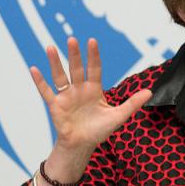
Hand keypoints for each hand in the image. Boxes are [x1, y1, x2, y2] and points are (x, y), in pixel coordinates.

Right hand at [30, 37, 151, 178]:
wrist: (83, 145)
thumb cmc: (99, 130)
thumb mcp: (118, 116)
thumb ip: (132, 103)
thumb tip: (150, 92)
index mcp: (94, 90)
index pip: (94, 69)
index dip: (93, 56)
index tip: (92, 41)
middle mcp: (79, 89)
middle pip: (76, 68)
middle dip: (74, 55)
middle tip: (72, 40)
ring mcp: (66, 96)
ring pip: (60, 76)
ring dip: (55, 62)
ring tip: (51, 47)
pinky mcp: (55, 105)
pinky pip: (46, 91)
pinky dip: (40, 81)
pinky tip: (34, 68)